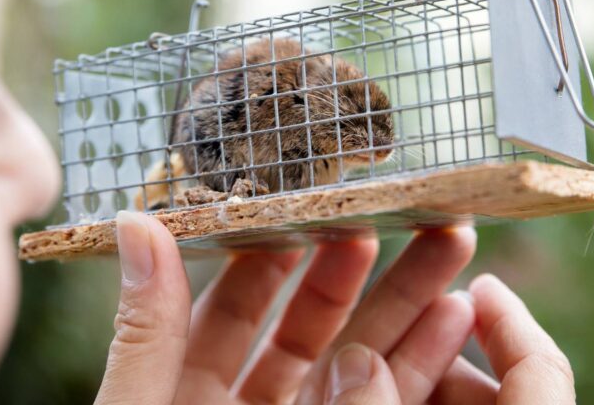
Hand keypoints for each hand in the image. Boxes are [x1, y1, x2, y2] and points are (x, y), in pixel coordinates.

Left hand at [93, 211, 573, 403]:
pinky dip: (415, 363)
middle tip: (404, 212)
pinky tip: (454, 322)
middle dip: (359, 266)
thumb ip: (147, 333)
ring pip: (355, 362)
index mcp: (181, 394)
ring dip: (404, 307)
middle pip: (306, 323)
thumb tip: (139, 222)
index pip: (231, 303)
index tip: (316, 206)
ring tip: (450, 252)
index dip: (275, 252)